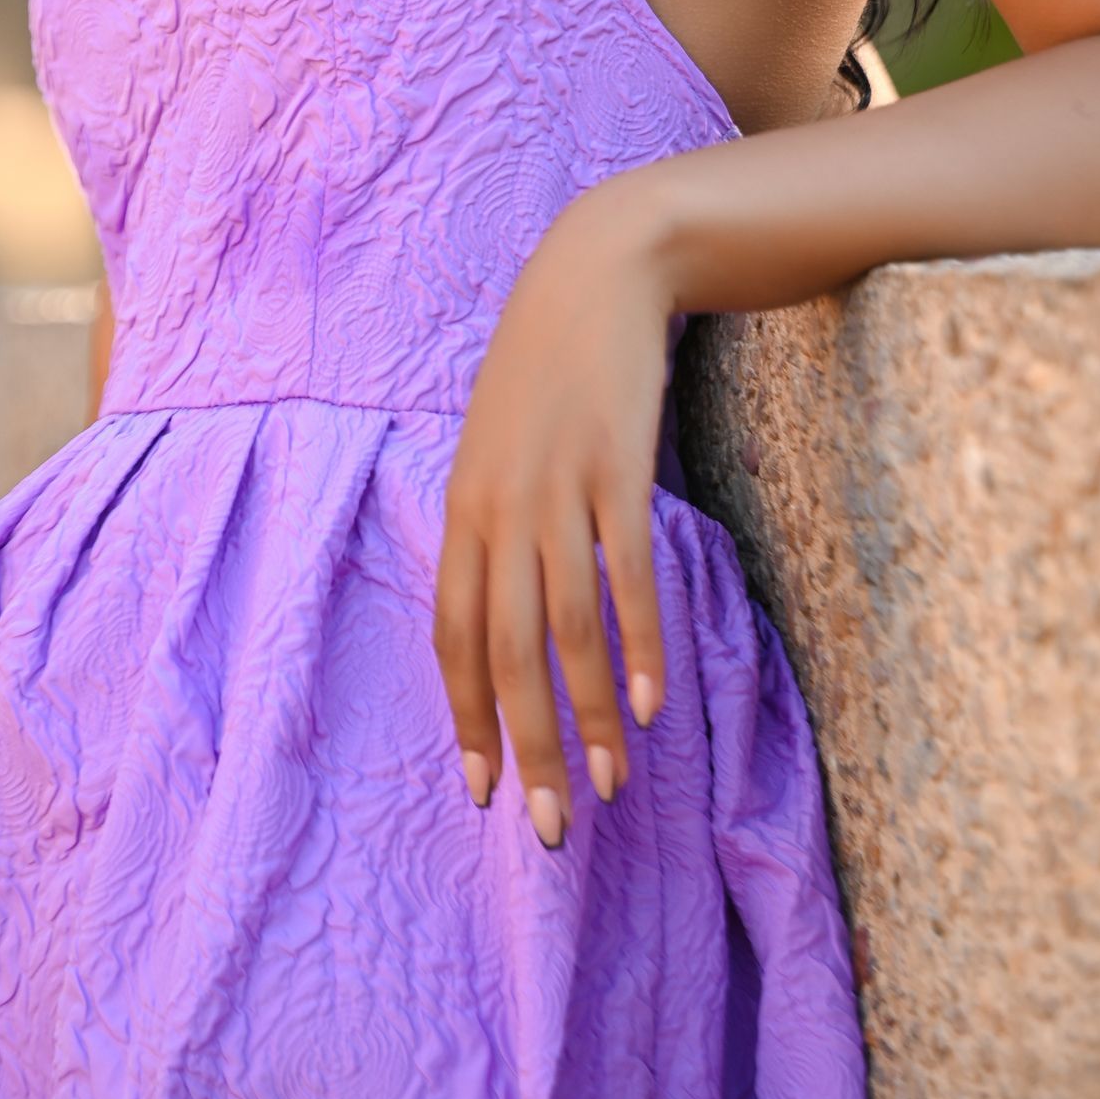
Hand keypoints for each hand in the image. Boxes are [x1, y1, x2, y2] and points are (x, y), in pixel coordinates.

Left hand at [432, 172, 678, 848]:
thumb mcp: (496, 448)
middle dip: (527, 748)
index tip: (484, 791)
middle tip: (554, 826)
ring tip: (614, 781)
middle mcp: (498, 507)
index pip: (454, 637)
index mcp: (463, 509)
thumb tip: (502, 618)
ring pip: (565, 628)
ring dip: (587, 716)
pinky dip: (635, 641)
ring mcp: (556, 488)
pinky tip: (645, 700)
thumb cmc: (546, 372)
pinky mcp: (615, 467)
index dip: (467, 718)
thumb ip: (493, 528)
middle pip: (507, 653)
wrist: (595, 273)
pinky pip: (623, 572)